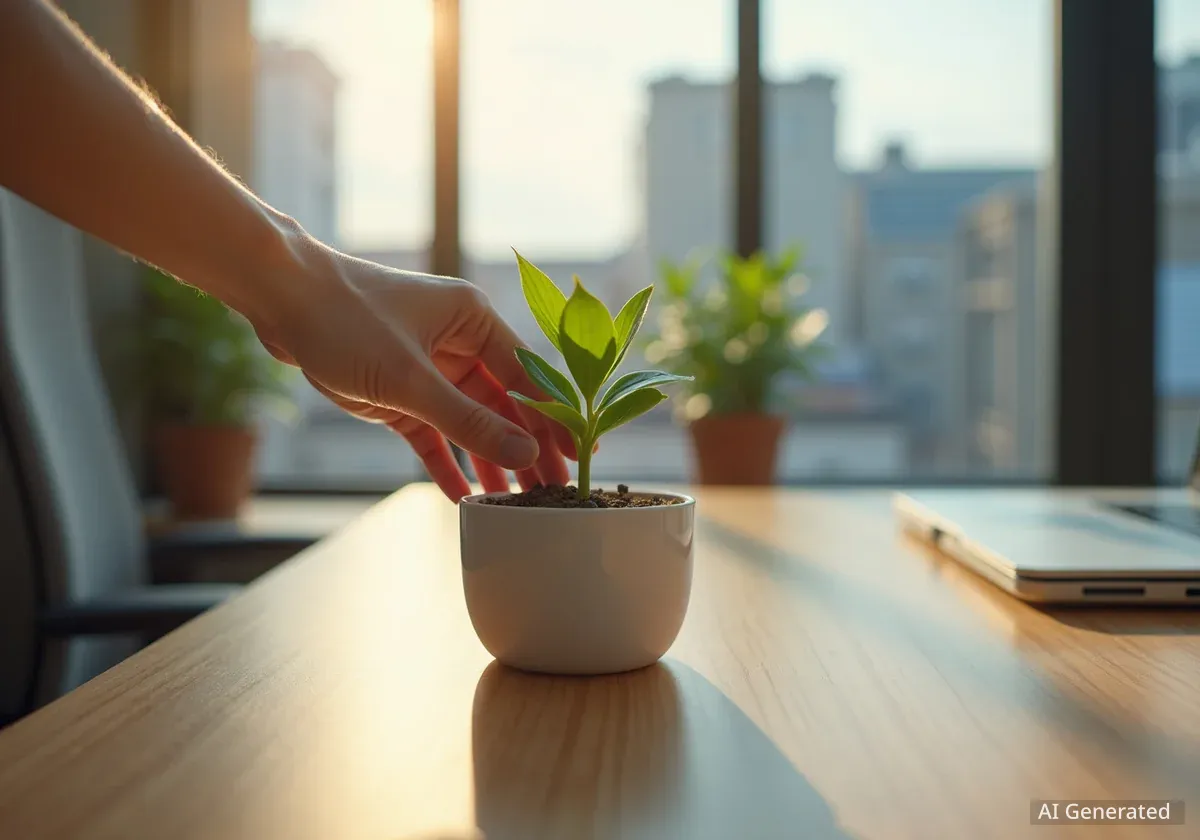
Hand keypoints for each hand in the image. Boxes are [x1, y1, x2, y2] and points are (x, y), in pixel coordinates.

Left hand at [252, 233, 573, 500]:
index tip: (578, 460)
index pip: (530, 378)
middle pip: (503, 405)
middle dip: (524, 450)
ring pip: (468, 422)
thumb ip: (470, 422)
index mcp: (475, 320)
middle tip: (549, 495)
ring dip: (487, 461)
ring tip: (512, 505)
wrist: (280, 298)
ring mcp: (428, 367)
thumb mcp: (411, 380)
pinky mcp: (397, 390)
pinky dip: (444, 460)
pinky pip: (431, 432)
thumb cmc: (347, 318)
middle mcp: (459, 341)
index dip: (554, 422)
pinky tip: (460, 495)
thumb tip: (525, 454)